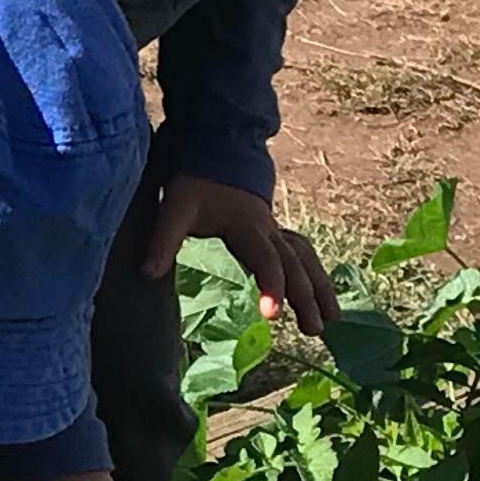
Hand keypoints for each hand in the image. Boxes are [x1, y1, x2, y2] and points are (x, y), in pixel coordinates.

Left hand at [139, 171, 337, 334]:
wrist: (216, 150)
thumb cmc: (195, 182)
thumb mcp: (175, 208)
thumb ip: (163, 240)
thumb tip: (147, 274)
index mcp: (246, 225)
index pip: (265, 258)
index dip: (272, 285)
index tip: (273, 315)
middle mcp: (267, 229)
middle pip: (294, 264)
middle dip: (306, 296)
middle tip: (314, 330)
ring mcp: (274, 230)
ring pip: (305, 259)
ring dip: (320, 288)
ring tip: (331, 321)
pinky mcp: (274, 233)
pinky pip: (302, 254)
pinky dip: (314, 274)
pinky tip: (323, 297)